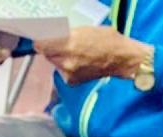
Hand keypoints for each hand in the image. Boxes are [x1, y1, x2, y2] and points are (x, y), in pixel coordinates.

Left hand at [35, 27, 151, 84]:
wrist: (121, 59)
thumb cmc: (107, 40)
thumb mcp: (86, 29)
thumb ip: (67, 33)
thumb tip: (53, 32)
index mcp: (69, 43)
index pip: (40, 44)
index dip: (41, 40)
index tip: (42, 37)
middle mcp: (65, 60)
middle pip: (47, 53)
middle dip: (52, 47)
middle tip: (61, 42)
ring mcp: (67, 72)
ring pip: (54, 62)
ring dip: (59, 56)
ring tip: (74, 51)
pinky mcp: (70, 81)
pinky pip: (62, 70)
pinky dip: (66, 65)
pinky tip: (79, 61)